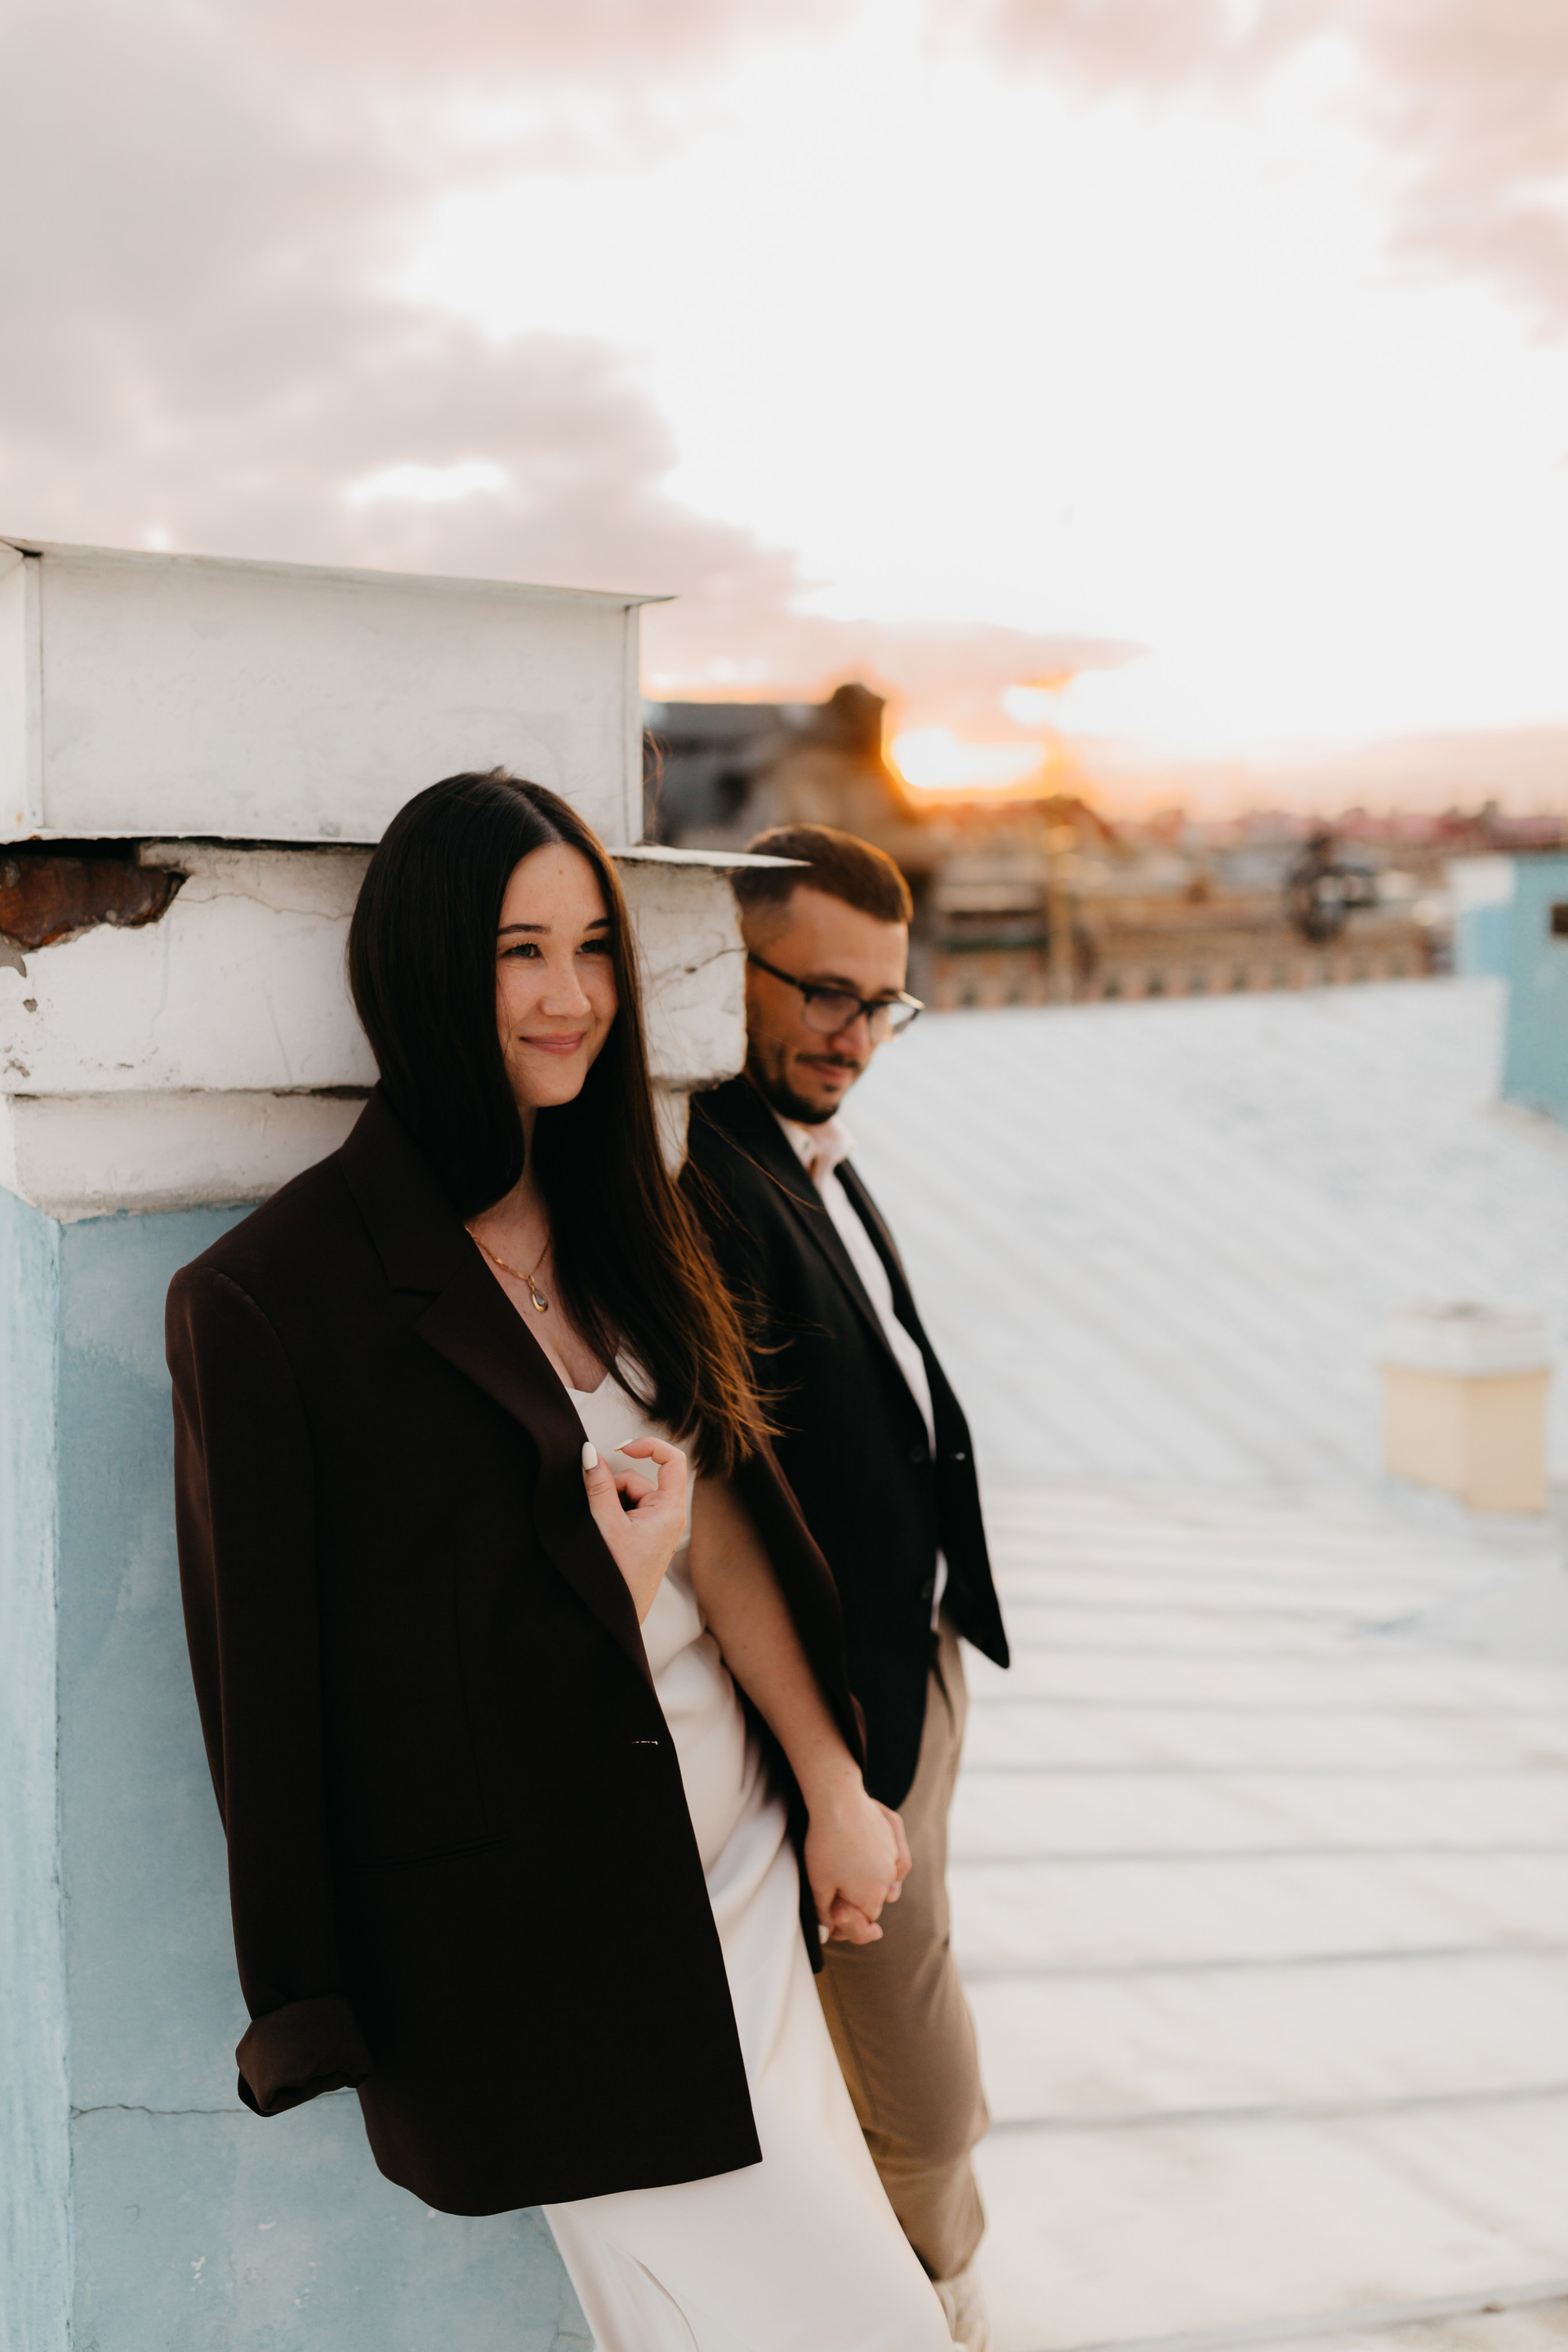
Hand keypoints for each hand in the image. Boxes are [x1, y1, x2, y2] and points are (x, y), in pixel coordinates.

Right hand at [581, 1436, 687, 1623]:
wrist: (615, 1616)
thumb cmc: (617, 1575)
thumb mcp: (605, 1523)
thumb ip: (598, 1485)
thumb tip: (589, 1452)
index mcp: (670, 1511)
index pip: (673, 1460)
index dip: (649, 1446)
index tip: (620, 1448)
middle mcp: (668, 1517)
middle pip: (638, 1480)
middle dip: (612, 1489)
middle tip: (597, 1514)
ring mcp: (656, 1528)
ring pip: (627, 1496)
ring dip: (608, 1505)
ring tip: (600, 1531)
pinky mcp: (644, 1537)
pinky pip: (625, 1512)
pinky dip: (609, 1516)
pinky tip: (602, 1536)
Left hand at [804, 1780, 908, 1944]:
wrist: (838, 1801)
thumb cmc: (826, 1846)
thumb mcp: (818, 1887)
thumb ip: (825, 1915)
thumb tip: (829, 1934)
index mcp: (872, 1897)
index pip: (866, 1923)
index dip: (851, 1924)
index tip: (837, 1918)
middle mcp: (889, 1879)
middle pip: (876, 1901)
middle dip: (860, 1902)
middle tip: (837, 1895)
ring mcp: (893, 1855)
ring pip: (887, 1878)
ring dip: (872, 1881)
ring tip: (851, 1873)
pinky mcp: (893, 1834)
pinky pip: (894, 1856)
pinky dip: (886, 1860)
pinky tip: (873, 1858)